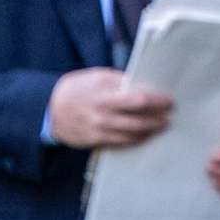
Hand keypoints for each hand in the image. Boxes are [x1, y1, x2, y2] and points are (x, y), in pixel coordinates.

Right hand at [47, 67, 171, 151]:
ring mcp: (98, 127)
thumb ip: (119, 81)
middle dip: (158, 118)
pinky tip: (145, 136)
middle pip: (138, 118)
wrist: (50, 110)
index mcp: (103, 91)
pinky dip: (136, 139)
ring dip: (150, 130)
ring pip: (132, 133)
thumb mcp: (96, 77)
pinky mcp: (95, 140)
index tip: (169, 100)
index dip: (157, 100)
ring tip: (161, 126)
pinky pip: (122, 143)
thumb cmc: (77, 89)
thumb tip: (144, 87)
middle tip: (169, 116)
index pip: (138, 97)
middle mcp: (101, 110)